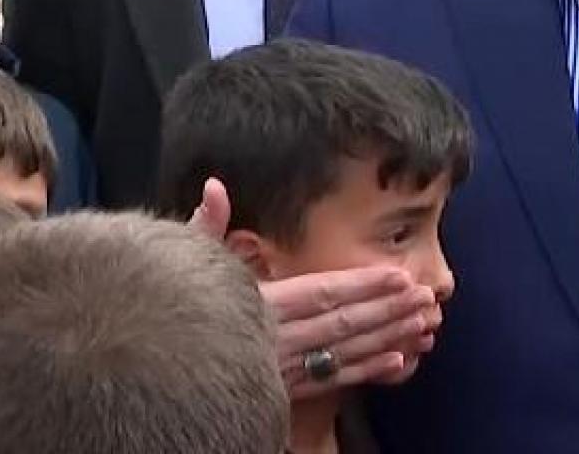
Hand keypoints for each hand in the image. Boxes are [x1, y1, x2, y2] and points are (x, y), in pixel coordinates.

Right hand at [187, 177, 434, 398]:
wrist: (153, 372)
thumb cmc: (172, 313)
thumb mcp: (185, 265)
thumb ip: (207, 226)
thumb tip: (214, 184)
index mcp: (258, 304)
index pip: (321, 291)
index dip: (363, 283)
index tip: (398, 274)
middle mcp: (275, 339)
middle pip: (342, 322)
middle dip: (386, 309)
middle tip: (425, 296)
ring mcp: (280, 370)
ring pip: (344, 352)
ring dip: (386, 337)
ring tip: (422, 323)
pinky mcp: (281, 394)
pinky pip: (331, 382)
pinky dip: (366, 372)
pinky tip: (397, 362)